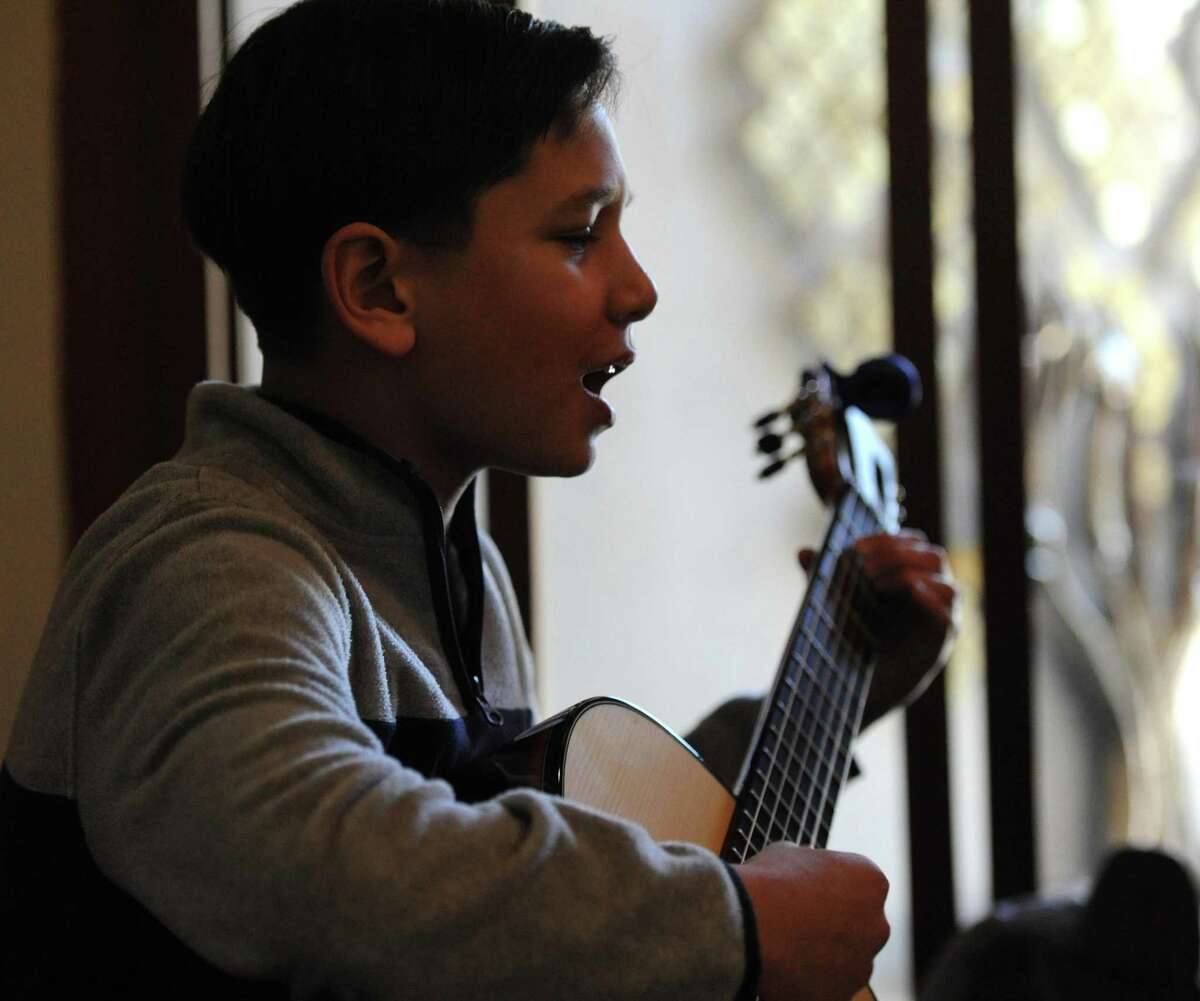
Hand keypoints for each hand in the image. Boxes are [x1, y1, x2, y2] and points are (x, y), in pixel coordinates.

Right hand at [735, 842, 889, 1000]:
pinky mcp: (841, 995)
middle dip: (833, 924)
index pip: (860, 885)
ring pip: (845, 960)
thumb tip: (803, 867)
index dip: (830, 887)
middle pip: (858, 925)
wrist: (749, 926)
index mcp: (870, 882)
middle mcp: (877, 925)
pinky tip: (783, 967)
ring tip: (785, 946)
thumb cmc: (769, 883)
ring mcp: (862, 965)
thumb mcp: (789, 853)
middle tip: (797, 920)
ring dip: (823, 955)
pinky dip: (809, 980)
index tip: (807, 889)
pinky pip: (827, 987)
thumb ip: (809, 863)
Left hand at [799, 530, 958, 726]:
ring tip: (876, 585)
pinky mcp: (940, 643)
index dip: (886, 539)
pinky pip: (950, 613)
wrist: (847, 686)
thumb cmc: (844, 640)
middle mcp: (928, 594)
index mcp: (906, 576)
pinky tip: (912, 592)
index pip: (911, 543)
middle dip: (897, 554)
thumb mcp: (830, 603)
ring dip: (911, 574)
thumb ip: (822, 577)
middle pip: (931, 556)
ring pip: (946, 581)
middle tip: (864, 568)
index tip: (856, 547)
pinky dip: (933, 599)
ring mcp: (937, 618)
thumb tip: (802, 552)